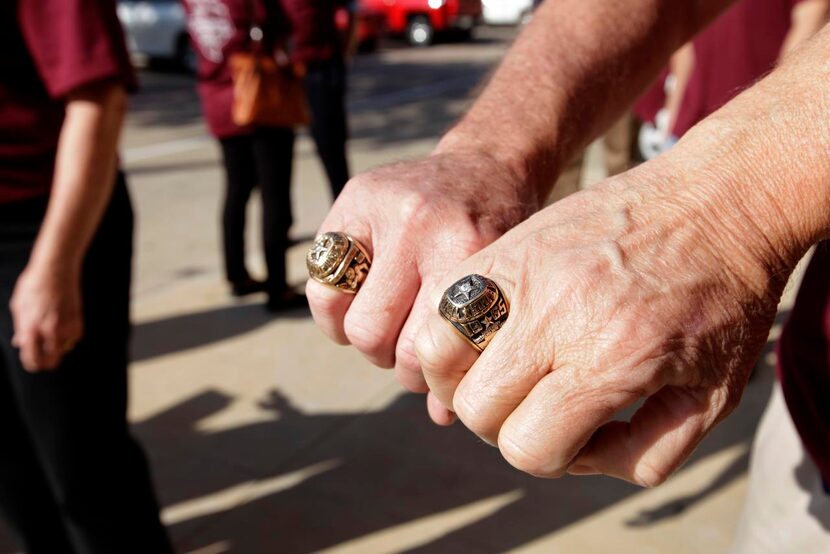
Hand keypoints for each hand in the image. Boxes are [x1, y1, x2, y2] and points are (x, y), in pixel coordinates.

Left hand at [10, 261, 83, 371]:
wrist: (56, 269)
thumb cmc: (34, 285)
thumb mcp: (19, 306)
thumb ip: (20, 328)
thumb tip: (20, 343)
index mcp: (30, 328)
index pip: (32, 358)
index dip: (31, 364)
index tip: (32, 364)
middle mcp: (49, 331)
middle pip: (50, 361)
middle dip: (46, 362)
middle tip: (43, 358)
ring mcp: (66, 326)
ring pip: (63, 350)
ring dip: (57, 347)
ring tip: (51, 335)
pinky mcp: (78, 321)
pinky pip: (74, 339)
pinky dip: (68, 337)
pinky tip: (62, 326)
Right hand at [306, 149, 535, 403]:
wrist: (487, 165)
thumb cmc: (499, 239)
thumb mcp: (504, 288)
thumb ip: (475, 346)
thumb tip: (442, 420)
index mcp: (468, 249)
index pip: (422, 349)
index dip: (427, 377)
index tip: (439, 373)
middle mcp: (421, 224)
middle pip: (375, 338)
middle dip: (392, 362)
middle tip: (412, 352)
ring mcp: (382, 208)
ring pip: (345, 317)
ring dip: (364, 341)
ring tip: (389, 330)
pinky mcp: (353, 199)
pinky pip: (320, 280)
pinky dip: (334, 310)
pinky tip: (359, 307)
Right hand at [415, 165, 792, 484]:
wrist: (721, 200)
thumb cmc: (726, 299)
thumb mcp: (716, 395)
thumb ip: (649, 452)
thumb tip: (581, 457)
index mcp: (612, 360)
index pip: (528, 446)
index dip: (549, 458)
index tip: (578, 435)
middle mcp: (558, 316)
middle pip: (478, 408)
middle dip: (504, 426)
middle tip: (540, 406)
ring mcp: (527, 273)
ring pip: (440, 352)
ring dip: (462, 380)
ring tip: (499, 373)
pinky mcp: (513, 242)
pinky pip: (445, 298)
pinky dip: (451, 328)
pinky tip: (488, 332)